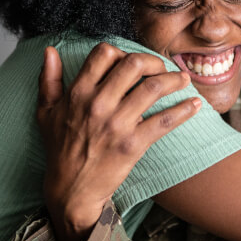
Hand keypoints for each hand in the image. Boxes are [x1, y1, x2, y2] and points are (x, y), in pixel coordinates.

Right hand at [37, 43, 199, 240]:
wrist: (71, 190)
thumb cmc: (60, 149)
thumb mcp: (46, 112)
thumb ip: (48, 79)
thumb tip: (49, 51)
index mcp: (78, 93)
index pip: (104, 54)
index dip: (122, 51)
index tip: (132, 62)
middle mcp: (98, 104)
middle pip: (134, 64)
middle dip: (154, 61)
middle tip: (162, 68)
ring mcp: (117, 124)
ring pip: (153, 88)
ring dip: (174, 80)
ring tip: (183, 80)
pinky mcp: (133, 144)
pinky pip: (164, 121)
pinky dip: (184, 110)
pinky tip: (194, 104)